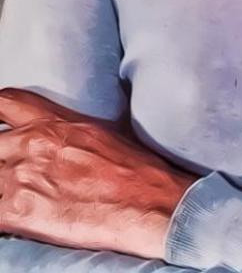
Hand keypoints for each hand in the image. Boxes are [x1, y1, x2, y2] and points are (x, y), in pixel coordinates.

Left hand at [0, 87, 194, 258]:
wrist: (145, 202)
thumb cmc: (134, 170)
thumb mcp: (103, 132)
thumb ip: (72, 131)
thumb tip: (71, 136)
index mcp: (53, 122)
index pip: (6, 104)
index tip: (0, 125)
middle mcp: (31, 143)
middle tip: (11, 170)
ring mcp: (21, 177)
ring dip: (0, 187)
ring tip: (18, 196)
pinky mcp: (18, 212)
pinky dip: (1, 216)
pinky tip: (14, 220)